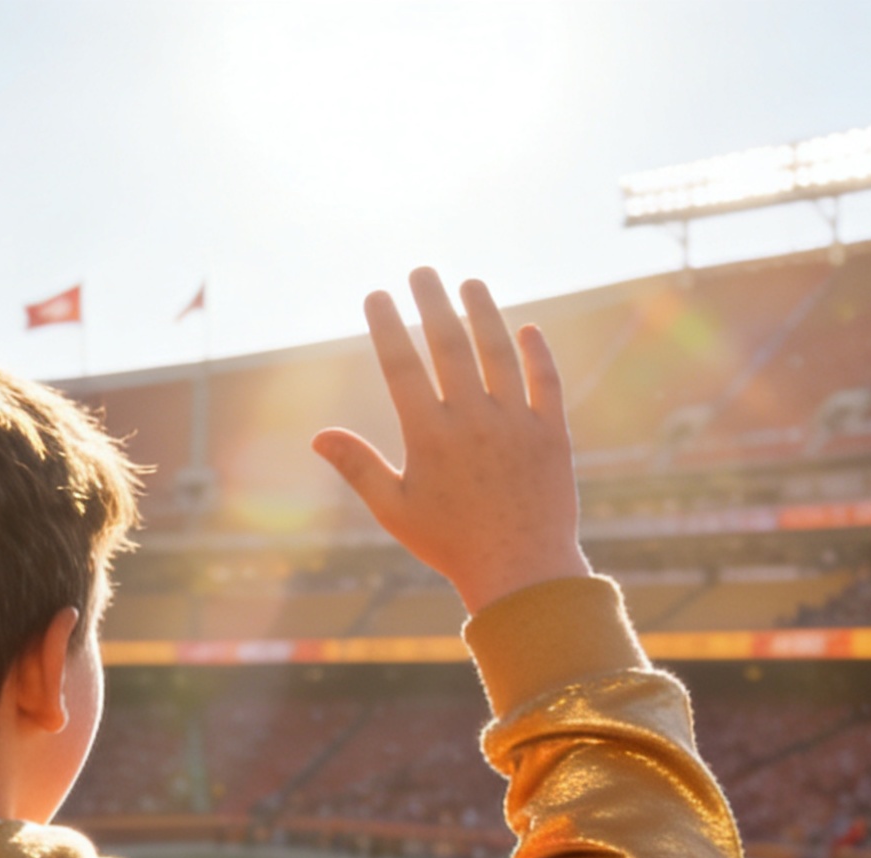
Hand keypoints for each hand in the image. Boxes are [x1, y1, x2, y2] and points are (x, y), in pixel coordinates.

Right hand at [311, 269, 591, 612]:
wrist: (522, 572)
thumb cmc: (450, 544)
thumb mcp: (395, 509)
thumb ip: (358, 467)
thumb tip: (317, 436)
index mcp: (429, 436)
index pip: (402, 365)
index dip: (387, 325)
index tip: (376, 295)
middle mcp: (474, 420)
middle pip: (449, 344)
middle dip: (432, 302)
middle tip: (422, 271)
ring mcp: (517, 423)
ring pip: (498, 352)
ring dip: (484, 312)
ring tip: (470, 283)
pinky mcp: (553, 434)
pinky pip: (547, 381)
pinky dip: (537, 352)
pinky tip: (527, 329)